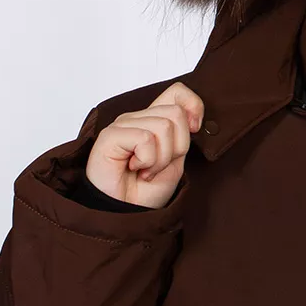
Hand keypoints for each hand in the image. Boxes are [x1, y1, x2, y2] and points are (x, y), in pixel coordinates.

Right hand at [84, 81, 203, 208]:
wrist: (126, 214)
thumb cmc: (147, 191)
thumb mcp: (176, 159)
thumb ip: (183, 134)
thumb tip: (191, 116)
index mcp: (154, 119)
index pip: (178, 92)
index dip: (194, 106)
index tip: (195, 130)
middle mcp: (138, 117)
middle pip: (176, 113)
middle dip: (177, 147)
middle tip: (158, 166)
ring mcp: (123, 124)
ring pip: (164, 126)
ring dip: (161, 158)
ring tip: (146, 170)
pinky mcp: (110, 135)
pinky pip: (145, 138)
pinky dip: (147, 160)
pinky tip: (134, 168)